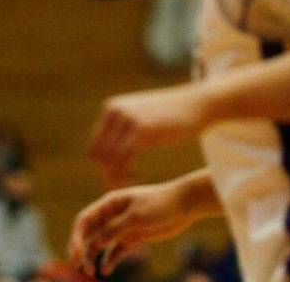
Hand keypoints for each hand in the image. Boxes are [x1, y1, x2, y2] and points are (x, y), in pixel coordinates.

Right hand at [68, 182, 192, 278]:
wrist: (182, 205)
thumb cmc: (159, 205)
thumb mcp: (136, 217)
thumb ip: (116, 228)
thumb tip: (97, 242)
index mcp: (109, 204)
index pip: (85, 220)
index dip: (76, 237)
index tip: (76, 254)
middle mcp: (112, 215)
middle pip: (89, 232)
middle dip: (81, 248)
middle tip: (78, 266)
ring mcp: (122, 227)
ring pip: (100, 242)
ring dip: (92, 256)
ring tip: (91, 272)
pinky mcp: (133, 237)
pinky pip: (116, 250)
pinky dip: (109, 260)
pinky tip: (106, 270)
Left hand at [88, 84, 207, 186]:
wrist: (194, 104)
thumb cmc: (171, 115)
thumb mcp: (142, 116)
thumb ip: (125, 127)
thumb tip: (112, 146)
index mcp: (111, 108)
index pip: (95, 144)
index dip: (103, 166)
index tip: (117, 177)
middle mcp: (114, 111)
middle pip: (98, 153)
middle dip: (107, 174)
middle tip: (123, 184)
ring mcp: (126, 118)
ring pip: (109, 158)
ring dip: (117, 176)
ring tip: (130, 183)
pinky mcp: (141, 129)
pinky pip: (124, 158)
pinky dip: (126, 173)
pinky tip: (137, 177)